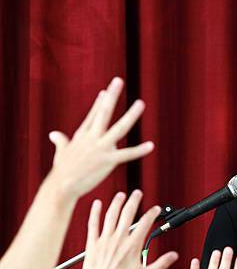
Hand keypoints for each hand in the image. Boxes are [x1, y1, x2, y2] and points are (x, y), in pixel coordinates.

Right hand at [46, 77, 153, 199]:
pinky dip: (139, 150)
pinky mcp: (107, 161)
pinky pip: (126, 154)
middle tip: (118, 80)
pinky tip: (151, 145)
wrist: (61, 187)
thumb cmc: (62, 171)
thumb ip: (61, 141)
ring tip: (140, 103)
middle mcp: (91, 138)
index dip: (100, 103)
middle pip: (104, 112)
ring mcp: (100, 148)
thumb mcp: (61, 152)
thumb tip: (54, 134)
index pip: (93, 115)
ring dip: (131, 115)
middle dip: (112, 96)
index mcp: (82, 136)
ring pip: (119, 128)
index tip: (106, 91)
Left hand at [79, 190, 178, 268]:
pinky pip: (93, 224)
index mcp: (132, 246)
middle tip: (138, 193)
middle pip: (127, 214)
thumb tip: (174, 256)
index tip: (155, 209)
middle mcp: (119, 239)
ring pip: (111, 215)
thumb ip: (161, 264)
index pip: (145, 223)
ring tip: (121, 195)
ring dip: (117, 203)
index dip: (152, 213)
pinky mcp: (93, 243)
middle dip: (134, 201)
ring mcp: (105, 239)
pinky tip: (97, 204)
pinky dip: (95, 212)